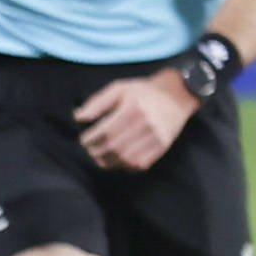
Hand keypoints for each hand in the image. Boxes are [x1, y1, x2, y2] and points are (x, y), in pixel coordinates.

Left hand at [75, 70, 198, 170]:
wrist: (177, 95)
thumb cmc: (143, 91)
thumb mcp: (119, 88)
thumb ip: (97, 102)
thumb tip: (78, 117)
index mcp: (132, 109)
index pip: (106, 131)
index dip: (91, 139)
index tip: (84, 140)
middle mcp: (145, 124)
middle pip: (115, 147)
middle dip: (97, 152)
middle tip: (90, 150)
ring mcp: (155, 138)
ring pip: (126, 159)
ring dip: (109, 162)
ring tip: (100, 158)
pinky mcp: (162, 147)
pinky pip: (141, 164)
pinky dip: (126, 166)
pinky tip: (119, 160)